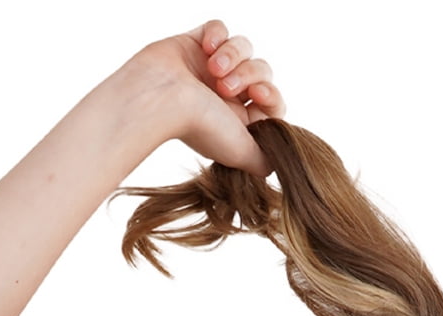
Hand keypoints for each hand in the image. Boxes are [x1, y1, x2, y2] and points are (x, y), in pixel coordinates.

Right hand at [126, 19, 286, 175]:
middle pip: (261, 70)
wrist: (161, 99)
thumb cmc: (198, 127)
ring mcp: (208, 69)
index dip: (271, 95)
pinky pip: (219, 28)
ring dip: (233, 55)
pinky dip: (217, 35)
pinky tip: (206, 48)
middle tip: (225, 87)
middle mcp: (223, 95)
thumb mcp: (242, 153)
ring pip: (243, 47)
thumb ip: (266, 160)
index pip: (271, 101)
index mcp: (236, 120)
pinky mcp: (194, 44)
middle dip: (249, 74)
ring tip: (213, 68)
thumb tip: (280, 161)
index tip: (257, 95)